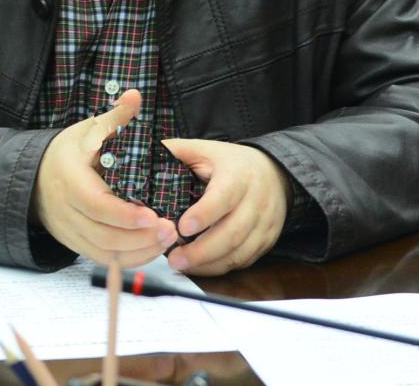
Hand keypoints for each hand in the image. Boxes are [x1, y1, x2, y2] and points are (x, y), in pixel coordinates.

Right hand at [33, 89, 176, 264]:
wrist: (40, 175)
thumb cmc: (72, 150)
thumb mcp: (91, 128)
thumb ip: (116, 116)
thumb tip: (134, 95)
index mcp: (70, 179)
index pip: (96, 204)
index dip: (124, 215)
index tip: (154, 216)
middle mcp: (66, 209)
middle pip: (103, 234)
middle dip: (139, 237)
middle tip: (171, 230)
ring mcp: (70, 230)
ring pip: (104, 252)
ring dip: (138, 251)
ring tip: (168, 239)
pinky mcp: (76, 243)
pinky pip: (103, 258)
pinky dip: (128, 258)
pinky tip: (152, 249)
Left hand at [160, 139, 290, 275]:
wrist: (274, 174)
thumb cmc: (231, 163)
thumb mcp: (205, 150)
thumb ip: (176, 151)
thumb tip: (143, 153)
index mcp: (238, 175)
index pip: (223, 197)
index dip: (204, 214)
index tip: (182, 227)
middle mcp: (255, 201)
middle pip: (232, 233)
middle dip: (201, 251)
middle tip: (174, 259)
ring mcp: (263, 224)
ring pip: (238, 252)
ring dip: (208, 263)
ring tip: (182, 265)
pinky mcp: (266, 242)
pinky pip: (243, 261)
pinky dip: (220, 267)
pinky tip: (200, 266)